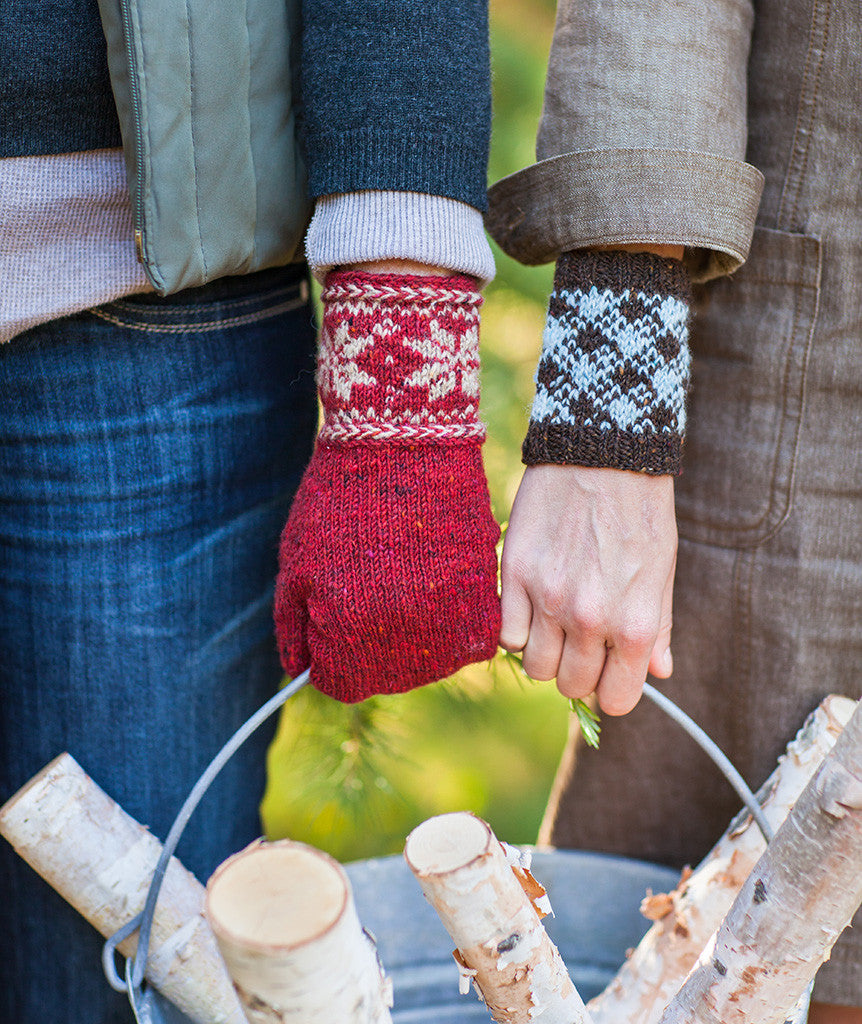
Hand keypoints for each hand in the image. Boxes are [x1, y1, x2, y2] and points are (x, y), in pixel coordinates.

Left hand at [274, 268, 499, 701]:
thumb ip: (293, 626)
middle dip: (368, 649)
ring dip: (413, 638)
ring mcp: (450, 620)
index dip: (328, 656)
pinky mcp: (484, 596)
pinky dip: (452, 621)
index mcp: (349, 636)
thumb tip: (300, 669)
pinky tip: (433, 585)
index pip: (338, 683)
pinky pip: (469, 636)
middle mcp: (405, 641)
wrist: (403, 443)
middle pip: (385, 677)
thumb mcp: (295, 564)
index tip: (330, 625)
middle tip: (365, 597)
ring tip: (400, 587)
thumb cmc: (338, 500)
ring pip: (430, 662)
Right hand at [500, 464, 676, 714]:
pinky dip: (517, 628)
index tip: (605, 671)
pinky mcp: (516, 574)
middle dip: (577, 670)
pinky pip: (505, 633)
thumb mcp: (663, 569)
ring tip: (554, 622)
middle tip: (579, 641)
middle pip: (570, 686)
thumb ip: (658, 627)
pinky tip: (530, 606)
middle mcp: (590, 619)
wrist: (602, 451)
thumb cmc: (640, 509)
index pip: (615, 699)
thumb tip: (659, 672)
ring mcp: (548, 598)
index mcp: (634, 624)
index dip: (610, 689)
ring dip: (545, 652)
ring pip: (534, 666)